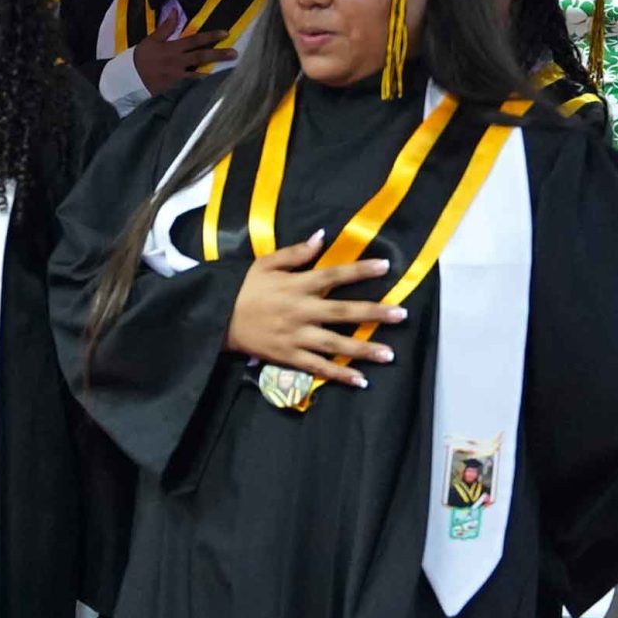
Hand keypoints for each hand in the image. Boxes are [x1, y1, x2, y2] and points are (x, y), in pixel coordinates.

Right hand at [132, 27, 231, 93]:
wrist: (126, 80)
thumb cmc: (139, 59)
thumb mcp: (150, 40)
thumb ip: (165, 28)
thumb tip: (175, 11)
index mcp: (172, 49)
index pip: (194, 40)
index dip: (211, 36)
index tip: (225, 33)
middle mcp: (177, 63)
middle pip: (201, 58)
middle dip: (219, 55)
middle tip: (235, 54)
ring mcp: (176, 79)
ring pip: (199, 77)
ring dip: (214, 75)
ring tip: (230, 76)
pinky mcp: (173, 92)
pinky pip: (190, 91)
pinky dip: (201, 91)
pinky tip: (213, 92)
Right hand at [225, 231, 401, 389]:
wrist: (216, 318)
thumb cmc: (242, 288)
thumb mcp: (265, 263)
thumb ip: (295, 252)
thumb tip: (322, 236)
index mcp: (295, 285)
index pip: (333, 275)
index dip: (359, 271)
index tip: (386, 267)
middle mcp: (300, 311)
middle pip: (342, 312)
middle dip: (373, 313)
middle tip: (401, 315)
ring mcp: (295, 336)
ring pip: (335, 344)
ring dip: (363, 350)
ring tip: (390, 354)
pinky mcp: (288, 356)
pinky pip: (317, 367)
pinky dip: (338, 375)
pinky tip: (360, 380)